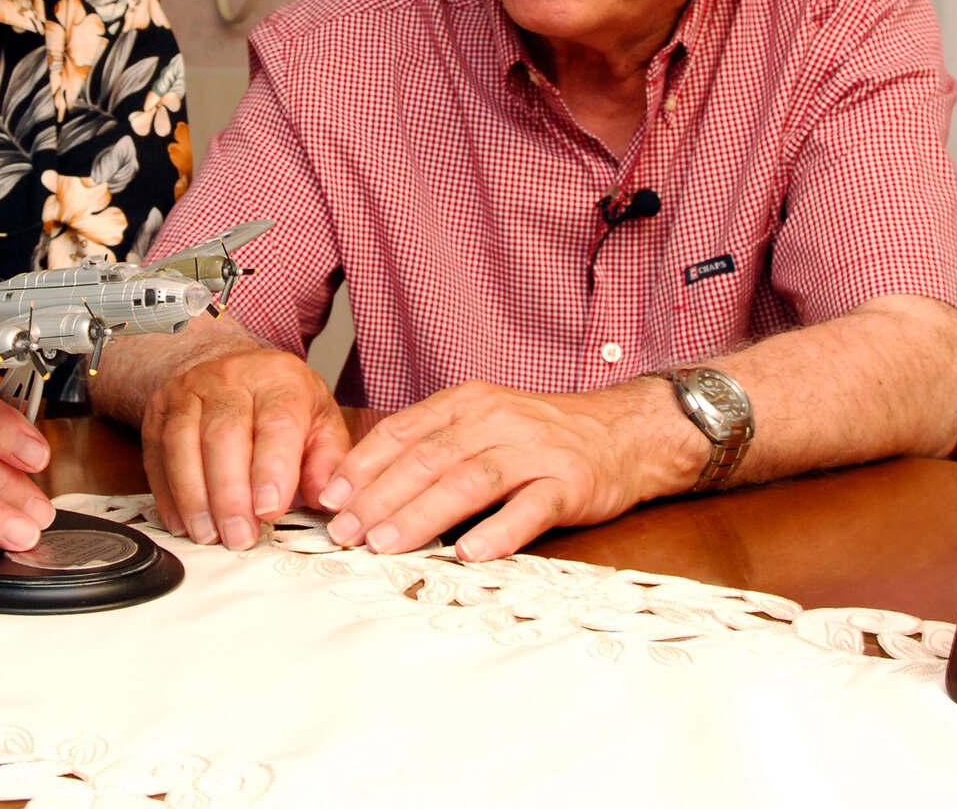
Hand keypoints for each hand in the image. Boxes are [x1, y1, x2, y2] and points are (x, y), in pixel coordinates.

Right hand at [140, 348, 349, 549]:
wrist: (235, 373)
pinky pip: (157, 454)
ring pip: (182, 443)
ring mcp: (188, 392)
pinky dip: (167, 495)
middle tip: (239, 537)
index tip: (270, 510)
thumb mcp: (320, 423)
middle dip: (229, 494)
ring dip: (194, 497)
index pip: (276, 422)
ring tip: (209, 536)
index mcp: (279, 380)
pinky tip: (183, 524)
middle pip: (223, 435)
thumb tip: (326, 500)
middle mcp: (230, 378)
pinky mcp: (159, 412)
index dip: (272, 469)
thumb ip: (327, 462)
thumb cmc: (283, 405)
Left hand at [318, 377, 698, 561]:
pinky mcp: (570, 482)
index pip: (404, 433)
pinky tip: (470, 552)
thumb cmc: (543, 437)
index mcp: (469, 403)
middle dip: (380, 497)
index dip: (363, 467)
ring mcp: (536, 450)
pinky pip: (530, 507)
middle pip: (429, 458)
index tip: (330, 499)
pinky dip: (498, 530)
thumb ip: (434, 447)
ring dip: (423, 515)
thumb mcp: (484, 423)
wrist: (626, 432)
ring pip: (470, 481)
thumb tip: (364, 488)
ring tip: (386, 544)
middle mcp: (498, 420)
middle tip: (346, 533)